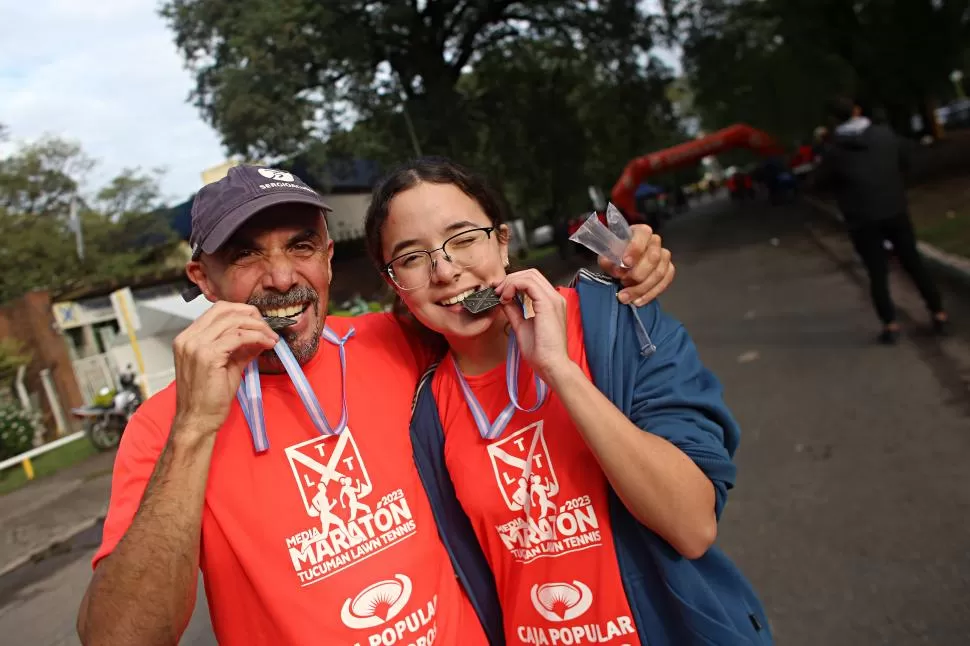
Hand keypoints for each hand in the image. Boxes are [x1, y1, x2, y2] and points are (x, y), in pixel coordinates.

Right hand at [172, 302, 278, 437]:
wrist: (197, 420)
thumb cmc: (209, 398)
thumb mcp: (228, 365)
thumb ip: (242, 347)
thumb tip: (261, 335)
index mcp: (189, 337)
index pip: (217, 310)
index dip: (242, 312)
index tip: (260, 322)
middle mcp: (189, 338)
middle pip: (225, 309)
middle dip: (252, 315)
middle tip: (269, 328)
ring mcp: (196, 345)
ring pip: (234, 321)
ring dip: (258, 327)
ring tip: (271, 337)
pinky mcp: (207, 355)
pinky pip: (238, 336)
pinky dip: (257, 337)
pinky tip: (267, 344)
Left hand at [494, 269, 571, 382]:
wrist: (551, 365)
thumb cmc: (540, 352)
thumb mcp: (521, 326)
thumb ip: (514, 310)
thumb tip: (504, 299)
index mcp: (551, 303)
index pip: (532, 280)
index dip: (513, 282)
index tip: (499, 293)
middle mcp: (554, 297)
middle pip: (531, 273)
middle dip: (510, 279)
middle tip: (497, 292)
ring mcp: (553, 299)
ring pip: (529, 275)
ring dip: (510, 282)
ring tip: (500, 295)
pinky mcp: (548, 304)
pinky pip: (528, 283)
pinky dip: (513, 286)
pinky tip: (505, 298)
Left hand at [598, 223, 673, 305]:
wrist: (621, 265)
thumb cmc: (615, 256)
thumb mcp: (606, 256)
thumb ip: (608, 260)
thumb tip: (616, 269)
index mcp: (640, 232)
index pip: (644, 234)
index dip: (635, 249)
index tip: (625, 262)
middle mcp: (655, 242)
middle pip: (654, 257)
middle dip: (638, 274)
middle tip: (623, 282)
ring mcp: (664, 256)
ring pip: (660, 273)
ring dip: (642, 288)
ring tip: (625, 296)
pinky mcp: (668, 270)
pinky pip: (665, 282)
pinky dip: (650, 294)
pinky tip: (638, 301)